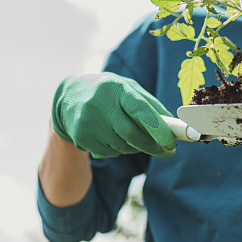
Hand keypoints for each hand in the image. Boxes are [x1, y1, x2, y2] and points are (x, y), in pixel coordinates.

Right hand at [51, 72, 176, 158]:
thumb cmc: (108, 92)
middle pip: (132, 135)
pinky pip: (110, 152)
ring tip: (133, 135)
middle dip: (153, 146)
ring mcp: (88, 123)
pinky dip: (120, 149)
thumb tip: (173, 125)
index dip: (158, 129)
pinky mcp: (81, 138)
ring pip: (122, 147)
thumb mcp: (127, 88)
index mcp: (116, 88)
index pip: (140, 110)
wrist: (68, 98)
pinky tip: (113, 136)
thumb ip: (150, 104)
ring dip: (136, 147)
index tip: (171, 143)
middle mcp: (100, 105)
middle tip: (167, 151)